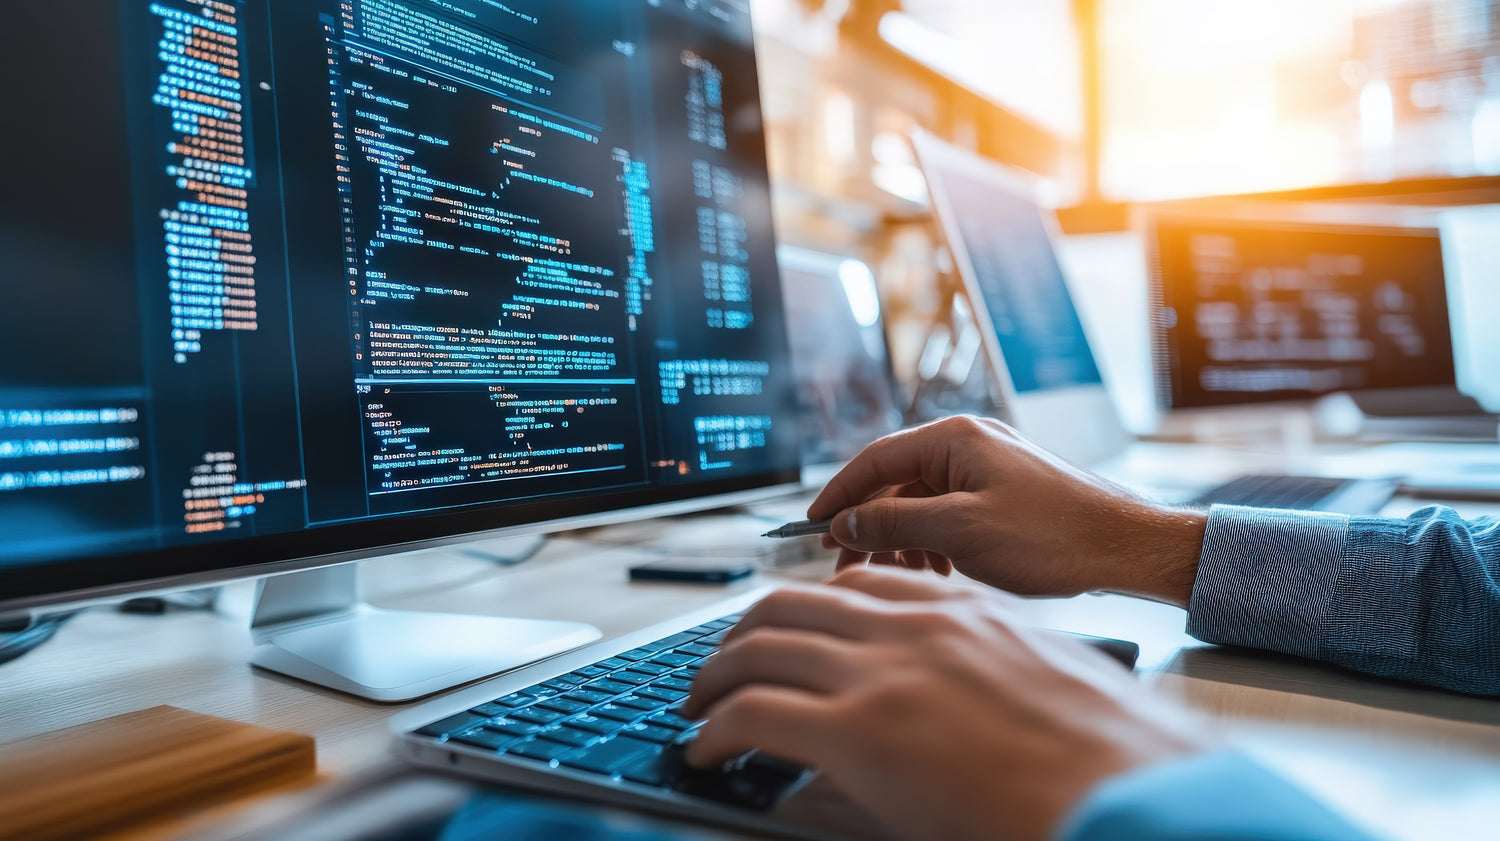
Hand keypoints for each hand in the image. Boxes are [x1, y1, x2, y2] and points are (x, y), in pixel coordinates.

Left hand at [683, 567, 1207, 840]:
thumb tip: (942, 698)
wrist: (1131, 791)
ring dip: (713, 677)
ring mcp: (882, 673)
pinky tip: (707, 751)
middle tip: (721, 669)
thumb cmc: (1103, 754)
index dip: (804, 607)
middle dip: (740, 635)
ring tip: (699, 707)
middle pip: (787, 604)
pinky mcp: (857, 731)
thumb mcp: (1033, 683)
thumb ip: (976, 671)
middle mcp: (913, 625)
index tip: (783, 630)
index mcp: (959, 609)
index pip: (855, 583)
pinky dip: (716, 730)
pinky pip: (752, 714)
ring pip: (756, 647)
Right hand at [808, 415, 1206, 605]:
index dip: (838, 495)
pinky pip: (950, 514)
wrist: (1126, 548)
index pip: (874, 459)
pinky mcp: (1004, 494)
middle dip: (869, 525)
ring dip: (901, 540)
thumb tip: (847, 523)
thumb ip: (896, 524)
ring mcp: (989, 469)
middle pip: (895, 483)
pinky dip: (932, 543)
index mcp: (955, 439)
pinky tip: (933, 573)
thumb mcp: (961, 532)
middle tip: (844, 564)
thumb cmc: (1054, 536)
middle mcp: (969, 444)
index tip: (811, 525)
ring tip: (893, 577)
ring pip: (922, 502)